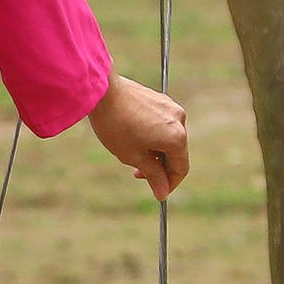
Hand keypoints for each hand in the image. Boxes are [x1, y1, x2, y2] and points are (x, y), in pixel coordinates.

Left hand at [88, 74, 189, 199]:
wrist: (103, 91)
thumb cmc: (116, 125)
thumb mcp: (134, 156)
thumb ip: (153, 175)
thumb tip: (163, 192)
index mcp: (177, 138)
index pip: (181, 168)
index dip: (169, 183)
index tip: (156, 191)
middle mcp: (180, 121)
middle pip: (176, 153)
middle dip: (160, 167)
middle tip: (138, 173)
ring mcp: (172, 107)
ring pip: (169, 138)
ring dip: (155, 151)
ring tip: (132, 153)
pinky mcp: (162, 100)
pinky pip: (163, 125)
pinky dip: (154, 136)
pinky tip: (134, 137)